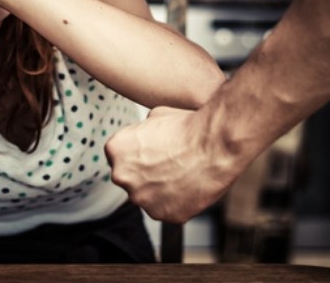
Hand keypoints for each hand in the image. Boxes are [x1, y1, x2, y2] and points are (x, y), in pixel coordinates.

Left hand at [105, 106, 233, 223]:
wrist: (214, 145)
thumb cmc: (188, 128)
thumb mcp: (156, 115)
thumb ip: (141, 131)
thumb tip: (144, 135)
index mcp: (115, 150)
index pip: (120, 156)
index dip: (139, 153)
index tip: (155, 151)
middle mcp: (121, 176)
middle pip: (131, 178)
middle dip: (146, 173)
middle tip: (170, 163)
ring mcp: (141, 199)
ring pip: (148, 196)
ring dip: (160, 189)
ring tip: (183, 174)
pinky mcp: (163, 214)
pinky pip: (166, 210)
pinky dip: (177, 202)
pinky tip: (189, 186)